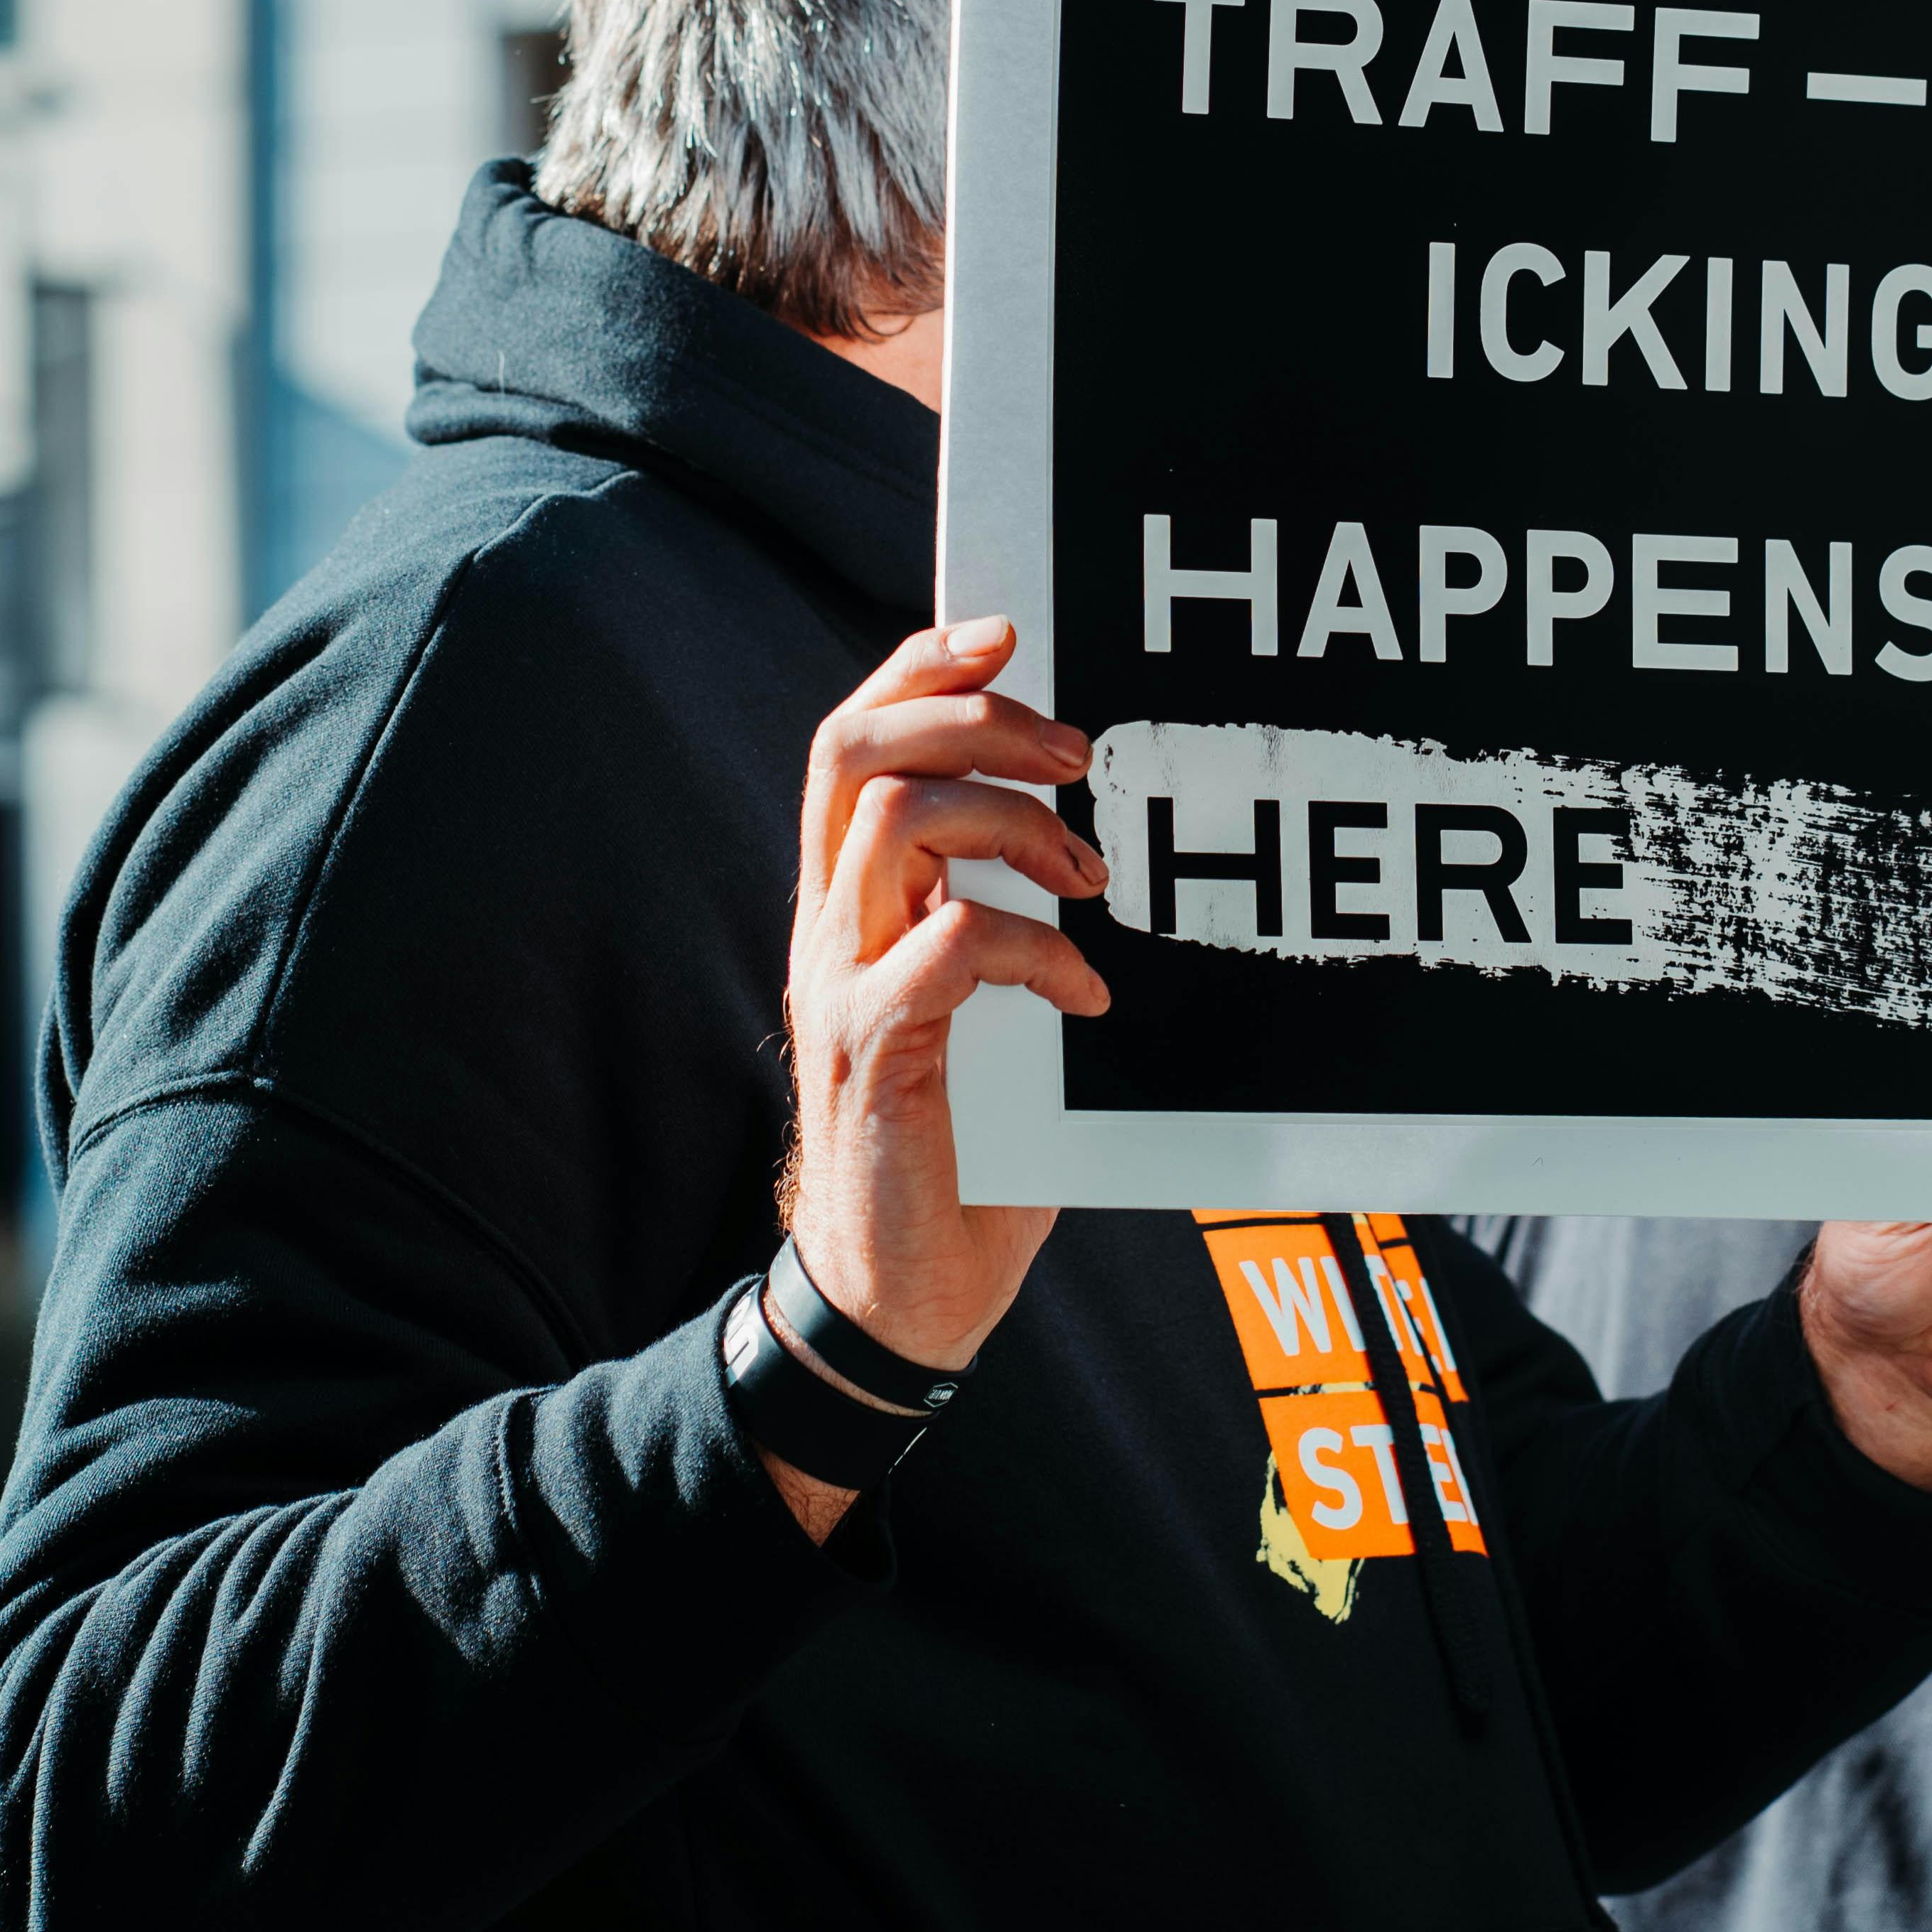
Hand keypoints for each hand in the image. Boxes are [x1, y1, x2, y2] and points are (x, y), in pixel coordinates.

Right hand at [761, 619, 1108, 1540]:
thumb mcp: (978, 1005)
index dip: (921, 668)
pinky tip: (1086, 990)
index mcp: (851, 900)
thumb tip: (1103, 833)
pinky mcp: (868, 1053)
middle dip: (974, 716)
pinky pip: (945, 948)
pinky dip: (1033, 948)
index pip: (853, 738)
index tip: (1008, 635)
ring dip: (1016, 824)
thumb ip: (1002, 912)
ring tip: (1094, 874)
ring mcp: (838, 984)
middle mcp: (828, 925)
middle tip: (1078, 750)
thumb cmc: (961, 1146)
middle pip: (858, 750)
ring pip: (896, 823)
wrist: (891, 1296)